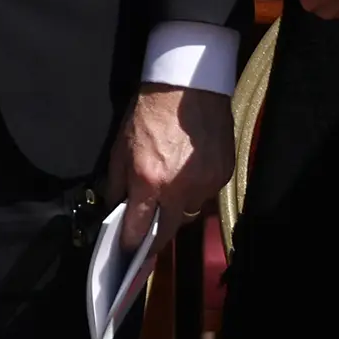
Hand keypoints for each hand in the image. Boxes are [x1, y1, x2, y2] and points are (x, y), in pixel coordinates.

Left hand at [101, 84, 234, 259]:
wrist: (189, 86)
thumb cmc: (150, 112)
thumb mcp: (120, 147)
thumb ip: (116, 183)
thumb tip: (115, 207)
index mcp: (148, 182)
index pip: (138, 229)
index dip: (131, 244)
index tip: (127, 252)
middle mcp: (179, 188)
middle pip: (168, 231)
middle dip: (155, 238)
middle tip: (146, 240)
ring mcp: (204, 183)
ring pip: (189, 213)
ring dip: (177, 211)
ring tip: (168, 196)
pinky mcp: (222, 175)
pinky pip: (206, 196)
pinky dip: (194, 192)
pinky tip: (186, 176)